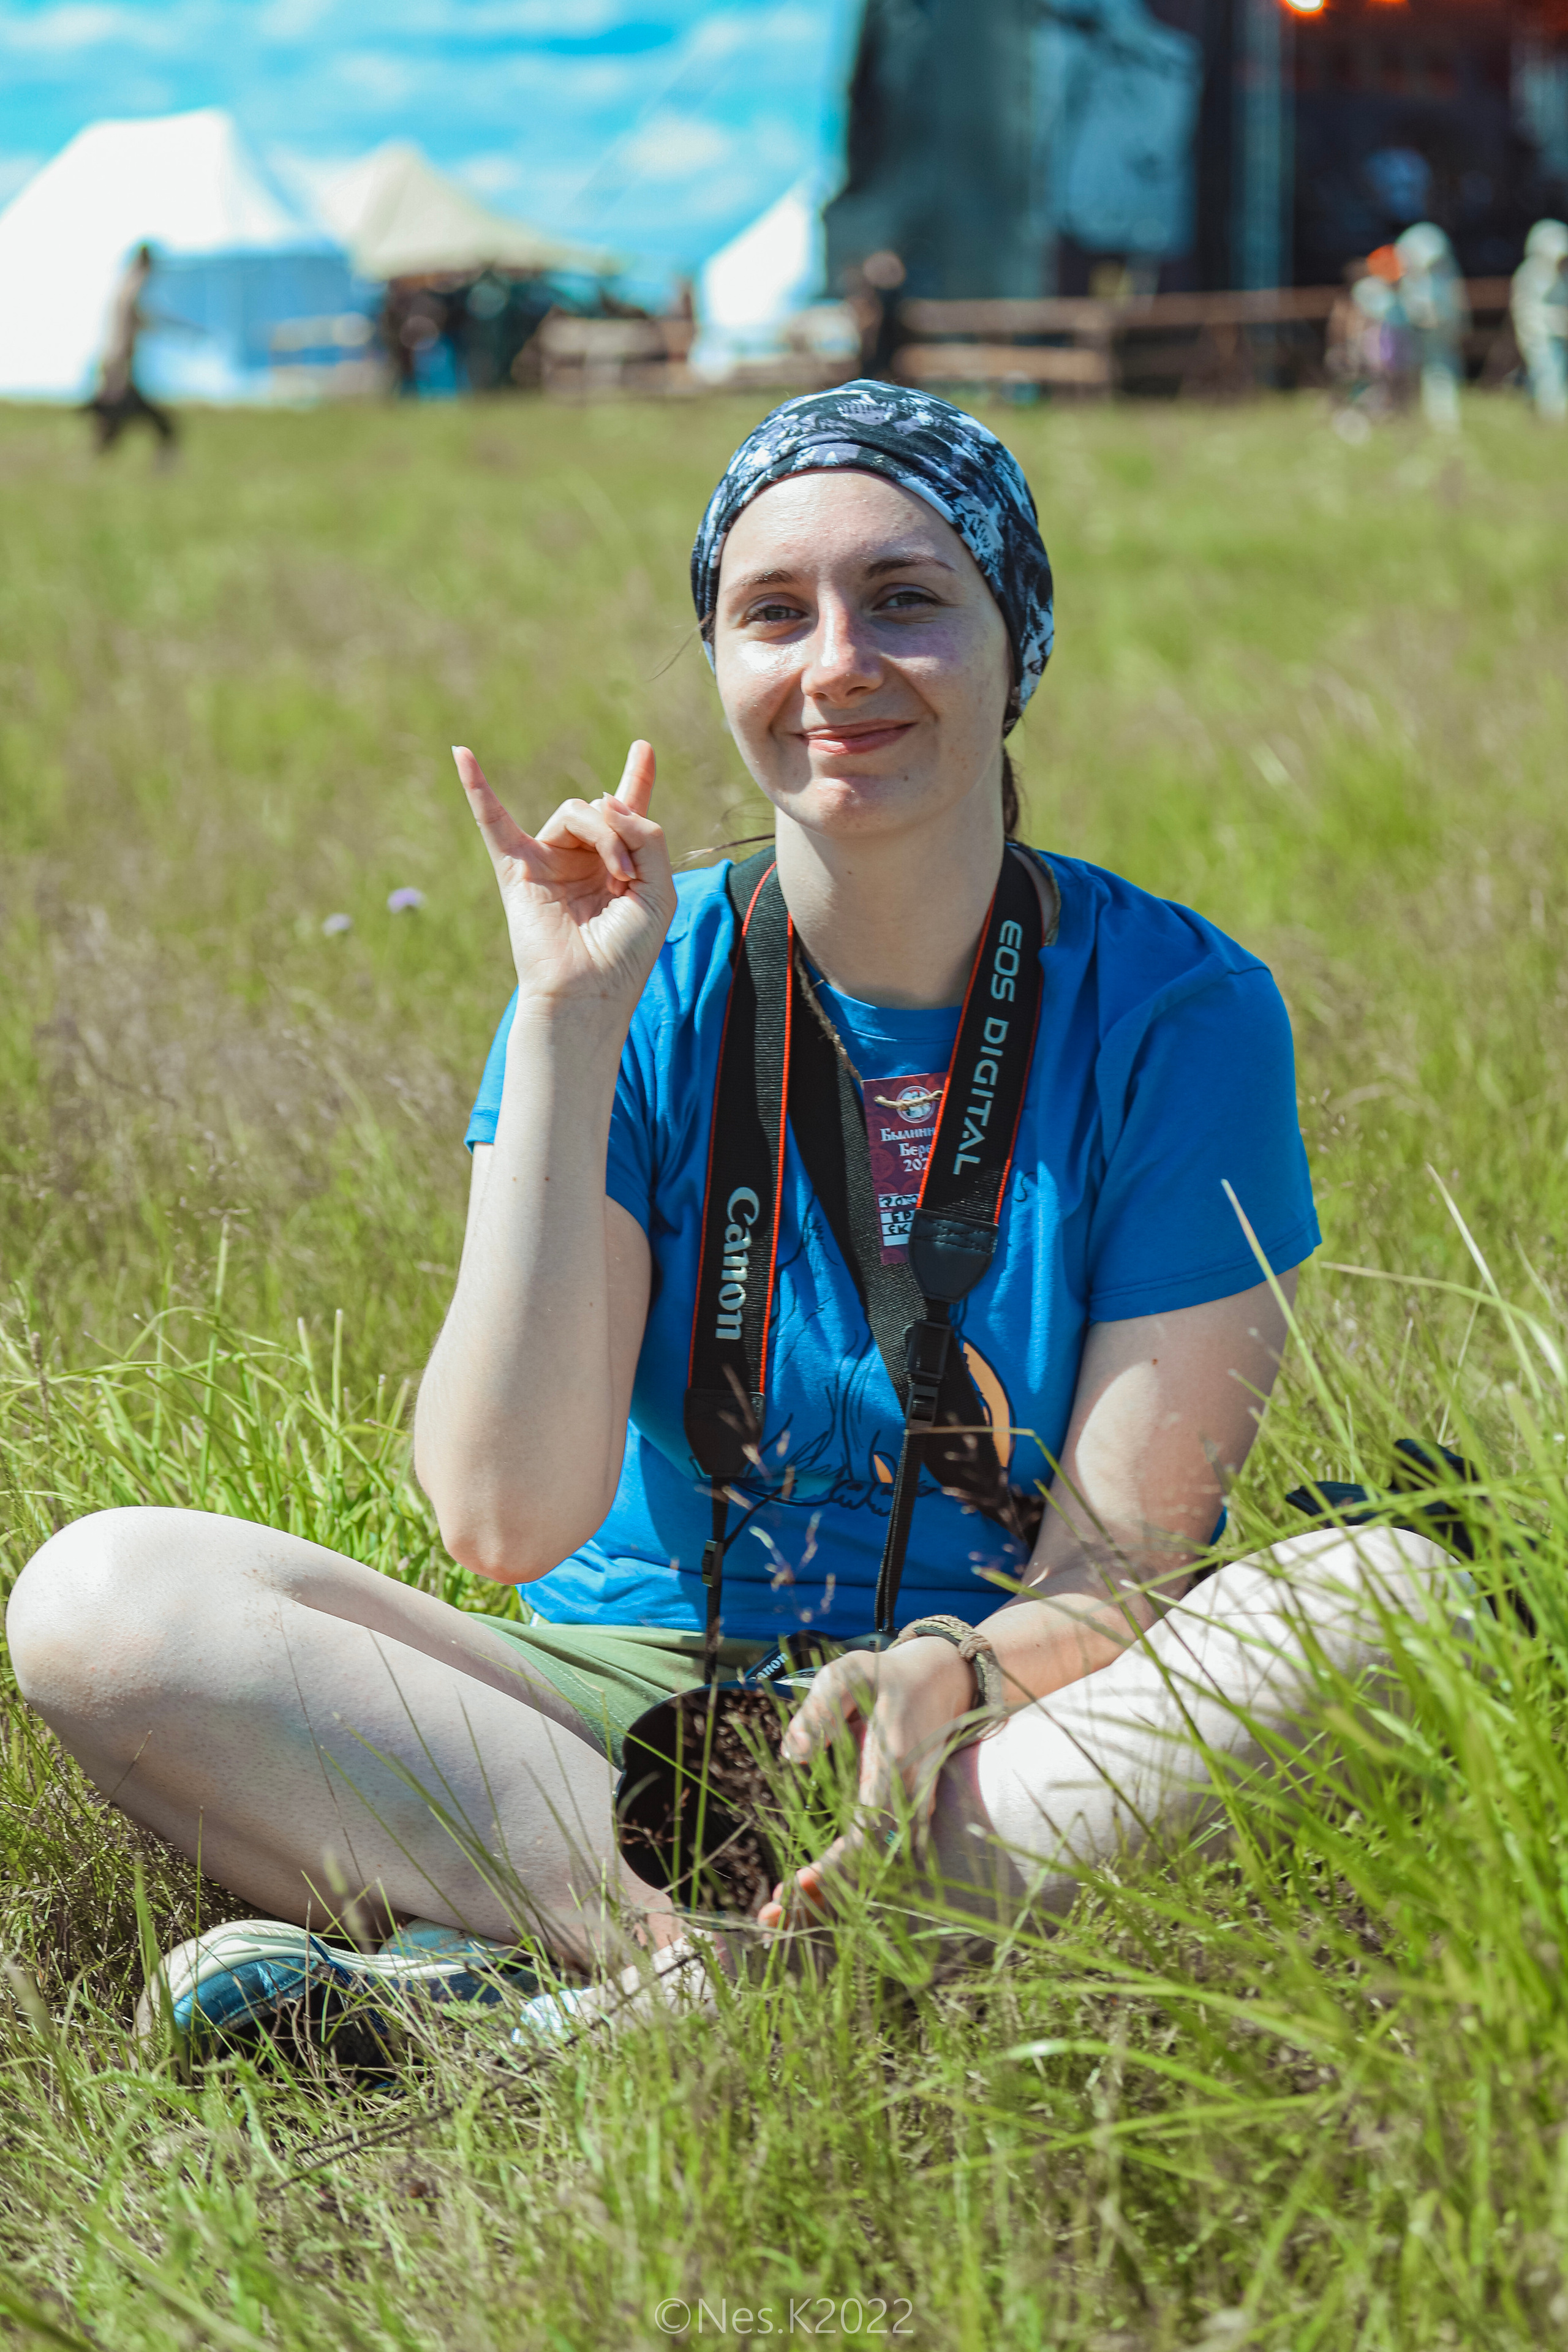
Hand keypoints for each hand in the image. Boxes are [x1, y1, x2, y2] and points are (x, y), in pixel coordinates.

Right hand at [454, 741, 676, 1012]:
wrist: (589, 993)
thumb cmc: (626, 953)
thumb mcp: (658, 889)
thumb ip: (648, 837)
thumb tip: (605, 800)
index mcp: (619, 866)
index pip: (626, 813)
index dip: (636, 778)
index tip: (643, 747)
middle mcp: (582, 860)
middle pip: (602, 809)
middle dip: (624, 833)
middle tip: (628, 875)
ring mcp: (548, 863)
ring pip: (575, 812)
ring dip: (604, 835)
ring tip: (616, 879)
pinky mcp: (516, 871)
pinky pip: (494, 822)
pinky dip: (477, 788)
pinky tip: (461, 753)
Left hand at [754, 1637, 976, 1929]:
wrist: (944, 1679)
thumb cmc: (887, 1676)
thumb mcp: (850, 1672)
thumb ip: (821, 1707)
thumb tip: (794, 1754)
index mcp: (893, 1766)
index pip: (868, 1830)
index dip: (837, 1864)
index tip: (800, 1882)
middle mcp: (907, 1798)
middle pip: (869, 1865)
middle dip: (824, 1896)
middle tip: (772, 1916)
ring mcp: (911, 1811)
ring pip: (874, 1869)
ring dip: (831, 1897)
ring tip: (780, 1918)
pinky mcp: (905, 1816)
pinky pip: (877, 1858)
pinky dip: (845, 1882)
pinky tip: (807, 1898)